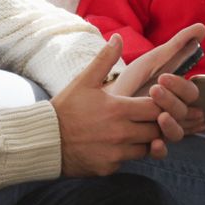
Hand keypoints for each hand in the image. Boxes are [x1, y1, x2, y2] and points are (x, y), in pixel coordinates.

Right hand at [50, 36, 165, 176]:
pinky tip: (116, 145)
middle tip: (148, 117)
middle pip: (157, 130)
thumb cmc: (65, 109)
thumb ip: (104, 60)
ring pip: (147, 148)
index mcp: (118, 109)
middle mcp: (121, 133)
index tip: (154, 101)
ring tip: (134, 130)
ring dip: (145, 140)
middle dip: (157, 123)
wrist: (44, 140)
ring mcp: (116, 153)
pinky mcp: (109, 168)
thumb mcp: (84, 81)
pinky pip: (128, 161)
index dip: (160, 104)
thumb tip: (118, 36)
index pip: (157, 108)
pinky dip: (127, 154)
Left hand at [106, 24, 204, 146]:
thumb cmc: (131, 81)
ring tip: (158, 115)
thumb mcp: (152, 61)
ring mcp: (162, 129)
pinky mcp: (148, 144)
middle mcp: (172, 112)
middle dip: (173, 101)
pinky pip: (161, 151)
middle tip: (155, 90)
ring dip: (172, 124)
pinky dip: (161, 148)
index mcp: (176, 93)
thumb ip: (178, 44)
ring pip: (177, 132)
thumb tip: (202, 27)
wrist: (100, 105)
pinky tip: (155, 143)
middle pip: (186, 111)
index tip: (163, 77)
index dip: (181, 86)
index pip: (191, 93)